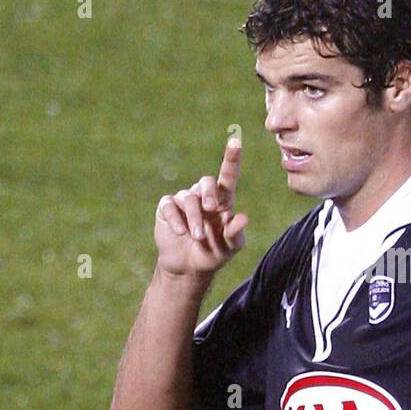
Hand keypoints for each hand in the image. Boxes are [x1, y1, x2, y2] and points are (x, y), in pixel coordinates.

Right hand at [154, 137, 249, 277]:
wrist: (188, 268)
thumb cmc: (213, 254)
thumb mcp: (229, 248)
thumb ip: (236, 234)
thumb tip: (243, 218)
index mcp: (223, 201)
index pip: (228, 176)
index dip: (231, 158)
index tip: (236, 141)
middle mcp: (204, 196)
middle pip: (206, 182)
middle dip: (209, 193)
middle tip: (210, 208)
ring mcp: (184, 200)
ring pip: (189, 198)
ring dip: (194, 218)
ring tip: (197, 237)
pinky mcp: (167, 208)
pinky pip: (170, 206)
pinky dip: (175, 219)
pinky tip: (180, 232)